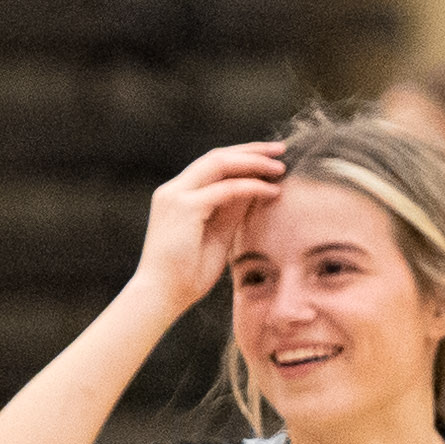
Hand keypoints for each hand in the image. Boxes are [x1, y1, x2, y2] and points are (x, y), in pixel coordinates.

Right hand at [135, 141, 284, 318]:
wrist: (163, 294)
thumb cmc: (189, 272)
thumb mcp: (217, 235)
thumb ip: (231, 211)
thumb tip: (256, 191)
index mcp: (179, 195)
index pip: (212, 165)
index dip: (242, 157)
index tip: (270, 157)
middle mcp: (174, 190)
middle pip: (216, 156)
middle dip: (251, 150)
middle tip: (281, 149)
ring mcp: (176, 196)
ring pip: (219, 164)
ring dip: (252, 163)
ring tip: (280, 167)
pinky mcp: (184, 208)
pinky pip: (224, 190)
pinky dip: (250, 187)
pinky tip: (272, 191)